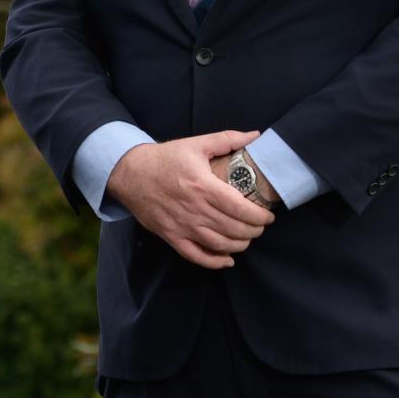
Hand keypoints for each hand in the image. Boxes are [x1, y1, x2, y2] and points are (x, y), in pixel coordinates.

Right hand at [107, 130, 274, 268]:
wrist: (130, 173)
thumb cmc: (164, 158)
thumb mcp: (195, 144)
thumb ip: (227, 139)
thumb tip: (255, 135)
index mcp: (203, 186)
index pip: (240, 208)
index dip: (259, 216)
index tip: (268, 215)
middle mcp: (194, 209)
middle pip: (234, 229)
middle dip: (254, 231)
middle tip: (260, 226)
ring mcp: (182, 226)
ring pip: (220, 245)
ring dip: (240, 245)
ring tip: (247, 237)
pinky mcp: (172, 236)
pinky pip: (197, 256)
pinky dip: (216, 262)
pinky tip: (228, 259)